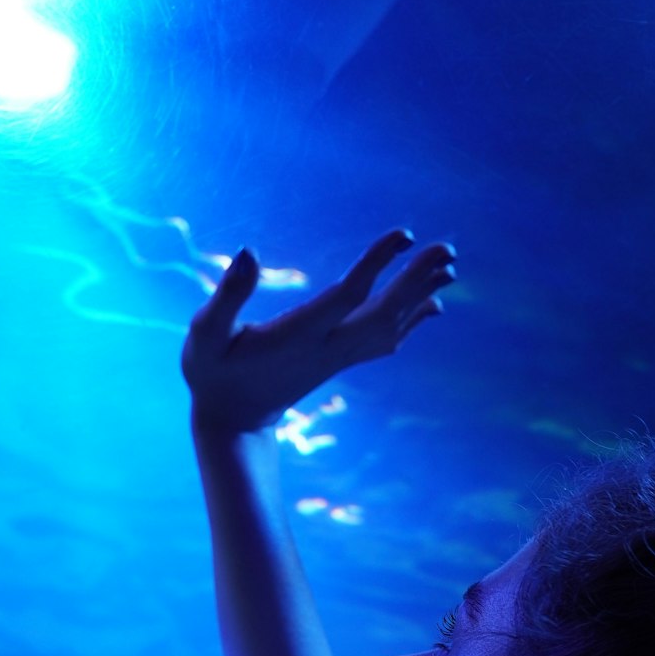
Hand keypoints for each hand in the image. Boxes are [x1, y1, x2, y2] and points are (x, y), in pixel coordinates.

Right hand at [181, 228, 455, 432]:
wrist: (233, 421)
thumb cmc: (212, 374)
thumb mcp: (204, 336)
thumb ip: (226, 296)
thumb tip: (248, 250)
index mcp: (298, 336)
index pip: (349, 295)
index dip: (378, 264)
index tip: (404, 234)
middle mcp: (327, 348)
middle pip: (383, 312)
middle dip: (416, 280)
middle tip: (447, 248)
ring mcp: (338, 358)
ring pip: (390, 327)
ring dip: (421, 296)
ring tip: (449, 266)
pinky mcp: (340, 361)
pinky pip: (386, 340)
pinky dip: (413, 319)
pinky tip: (435, 304)